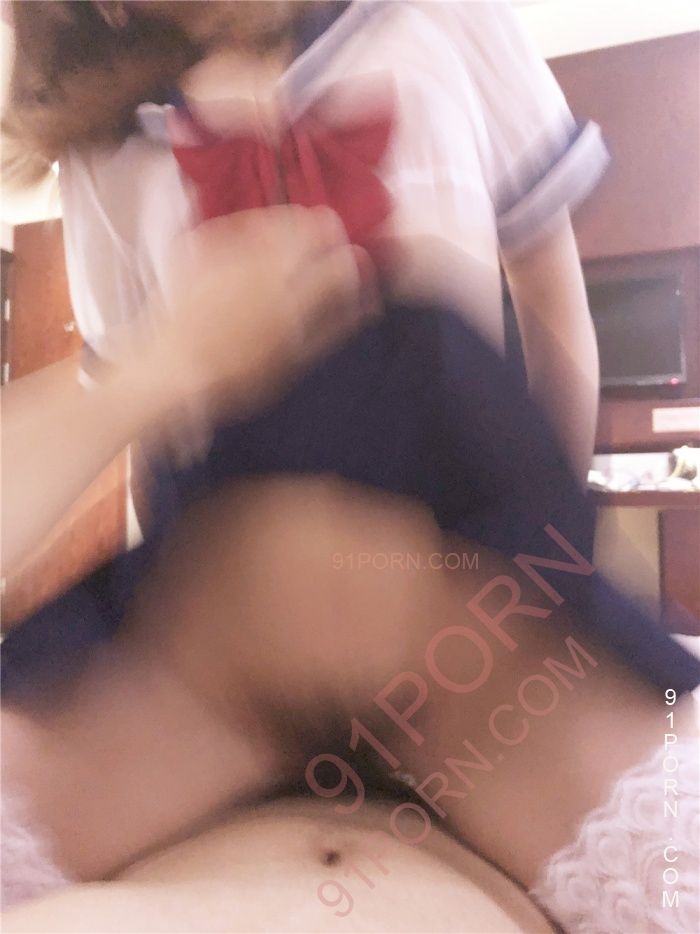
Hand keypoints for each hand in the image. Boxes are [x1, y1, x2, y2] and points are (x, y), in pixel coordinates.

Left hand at [150, 204, 377, 421]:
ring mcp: (232, 252)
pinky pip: (238, 222)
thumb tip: (366, 301)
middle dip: (326, 230)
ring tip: (296, 233)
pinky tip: (256, 240)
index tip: (351, 265)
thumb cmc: (236, 374)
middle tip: (327, 239)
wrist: (170, 367)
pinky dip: (254, 225)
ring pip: (277, 217)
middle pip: (310, 227)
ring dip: (294, 221)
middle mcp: (265, 266)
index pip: (339, 265)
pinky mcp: (204, 245)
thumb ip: (331, 325)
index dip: (351, 262)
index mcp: (292, 299)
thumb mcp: (292, 360)